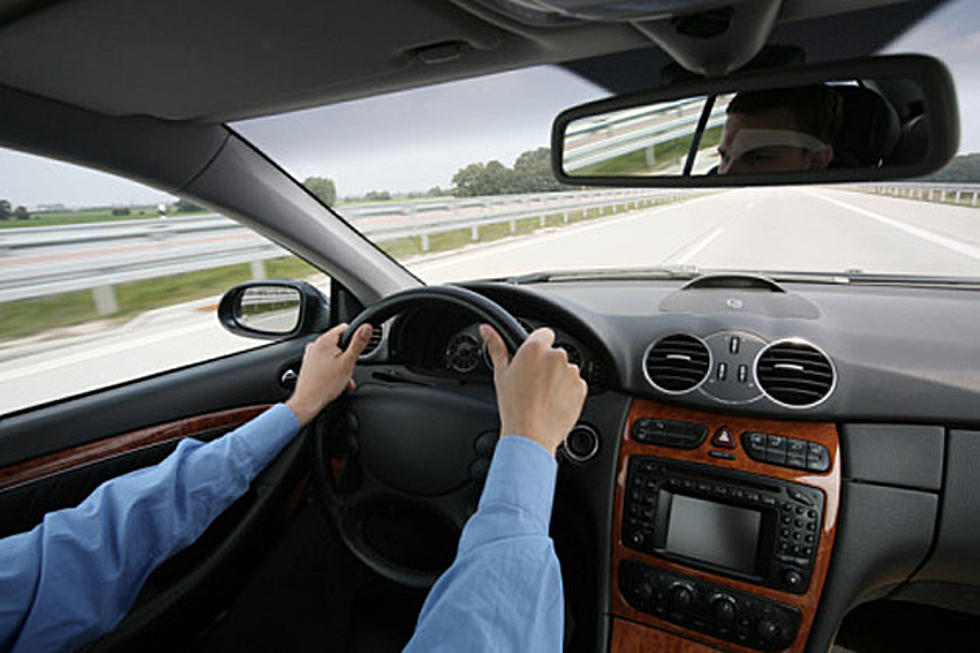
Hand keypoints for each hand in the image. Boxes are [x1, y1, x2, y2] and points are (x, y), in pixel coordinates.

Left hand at [286, 322, 372, 426]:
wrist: (308, 402)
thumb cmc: (325, 385)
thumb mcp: (348, 362)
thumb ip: (358, 343)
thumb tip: (366, 327)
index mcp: (324, 340)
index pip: (345, 328)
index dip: (354, 339)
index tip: (355, 351)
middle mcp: (315, 345)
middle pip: (340, 344)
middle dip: (347, 356)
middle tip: (348, 369)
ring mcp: (311, 355)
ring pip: (334, 355)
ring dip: (341, 365)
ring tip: (342, 378)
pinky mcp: (309, 365)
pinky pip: (326, 363)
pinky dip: (333, 370)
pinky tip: (335, 381)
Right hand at [481, 324, 587, 455]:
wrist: (531, 434)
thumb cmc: (514, 406)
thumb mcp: (501, 374)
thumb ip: (496, 347)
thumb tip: (487, 329)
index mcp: (535, 348)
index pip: (544, 334)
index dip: (537, 347)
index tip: (532, 360)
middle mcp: (557, 356)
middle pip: (554, 353)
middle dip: (547, 364)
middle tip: (533, 382)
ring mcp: (571, 372)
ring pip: (565, 369)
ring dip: (558, 377)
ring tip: (542, 395)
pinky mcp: (581, 388)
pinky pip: (575, 384)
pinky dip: (567, 391)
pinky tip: (552, 402)